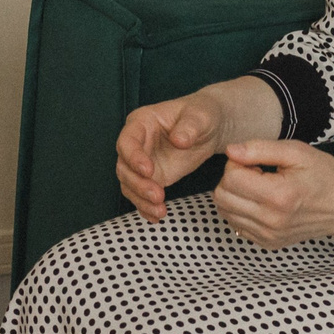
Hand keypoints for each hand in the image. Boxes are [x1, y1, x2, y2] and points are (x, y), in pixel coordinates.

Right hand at [115, 94, 229, 219]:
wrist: (209, 128)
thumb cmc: (201, 115)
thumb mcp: (200, 116)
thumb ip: (190, 127)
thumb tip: (179, 141)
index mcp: (141, 123)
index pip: (127, 141)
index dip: (133, 157)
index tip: (149, 171)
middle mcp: (136, 144)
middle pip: (124, 167)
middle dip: (138, 184)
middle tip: (158, 196)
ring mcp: (141, 163)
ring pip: (130, 184)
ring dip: (141, 200)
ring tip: (160, 211)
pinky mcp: (152, 178)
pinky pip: (141, 195)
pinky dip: (146, 208)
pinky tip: (157, 217)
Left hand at [216, 140, 333, 249]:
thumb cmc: (324, 176)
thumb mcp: (296, 152)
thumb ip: (260, 148)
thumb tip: (230, 151)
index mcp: (279, 195)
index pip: (230, 178)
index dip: (236, 164)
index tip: (255, 162)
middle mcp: (271, 221)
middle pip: (222, 197)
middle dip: (231, 179)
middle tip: (255, 173)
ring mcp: (268, 236)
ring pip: (225, 212)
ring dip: (234, 196)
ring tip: (259, 187)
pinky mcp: (267, 243)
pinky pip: (236, 225)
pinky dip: (241, 210)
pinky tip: (261, 202)